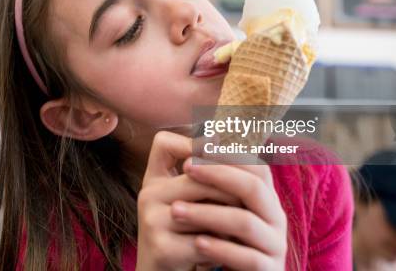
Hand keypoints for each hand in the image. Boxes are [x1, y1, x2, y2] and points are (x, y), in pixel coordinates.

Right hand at [135, 131, 240, 270]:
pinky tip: (226, 252)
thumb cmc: (186, 239)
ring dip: (230, 219)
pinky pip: (204, 241)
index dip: (192, 142)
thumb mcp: (193, 204)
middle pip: (198, 176)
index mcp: (154, 180)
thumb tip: (237, 144)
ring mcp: (151, 220)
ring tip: (240, 230)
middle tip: (248, 205)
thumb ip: (207, 178)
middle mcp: (148, 194)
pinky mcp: (159, 247)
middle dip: (230, 191)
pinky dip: (222, 248)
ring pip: (205, 207)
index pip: (163, 143)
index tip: (221, 148)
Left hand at [173, 157, 287, 270]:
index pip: (256, 166)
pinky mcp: (269, 270)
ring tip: (175, 211)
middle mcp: (276, 218)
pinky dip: (221, 248)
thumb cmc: (223, 240)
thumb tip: (200, 137)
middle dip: (218, 174)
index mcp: (266, 198)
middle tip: (185, 168)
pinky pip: (248, 258)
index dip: (229, 154)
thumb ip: (216, 181)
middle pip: (253, 187)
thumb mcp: (220, 208)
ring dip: (208, 213)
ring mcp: (275, 245)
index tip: (197, 147)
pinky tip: (196, 242)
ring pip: (245, 222)